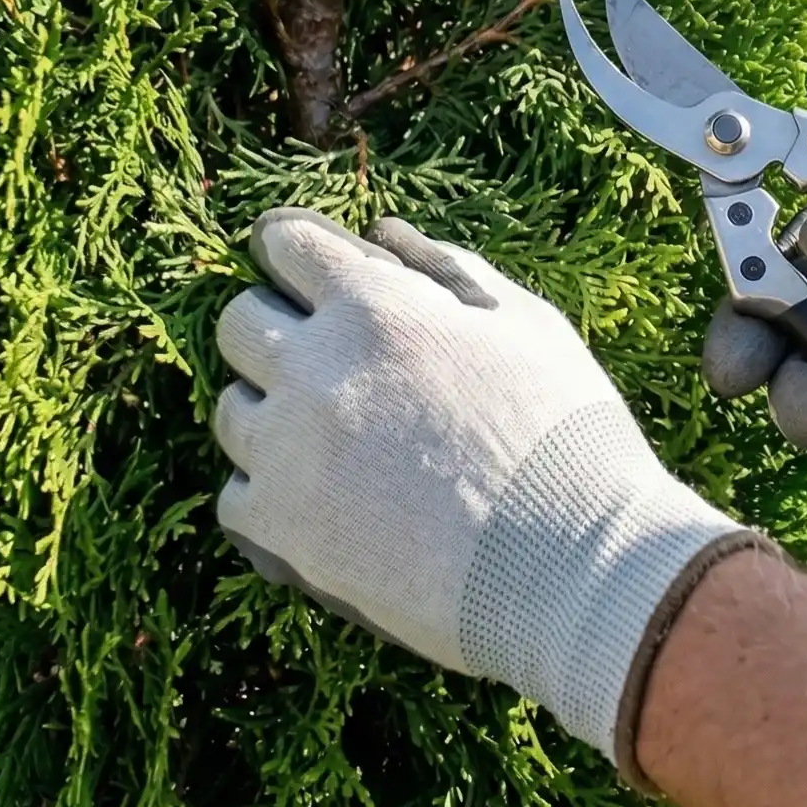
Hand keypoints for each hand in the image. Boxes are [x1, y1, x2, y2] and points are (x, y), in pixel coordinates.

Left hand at [213, 209, 756, 770]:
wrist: (575, 572)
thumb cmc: (568, 437)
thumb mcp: (527, 323)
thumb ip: (446, 267)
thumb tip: (381, 234)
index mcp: (375, 307)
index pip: (284, 243)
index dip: (293, 252)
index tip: (303, 272)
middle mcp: (314, 370)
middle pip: (238, 323)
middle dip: (275, 329)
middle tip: (323, 361)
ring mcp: (288, 453)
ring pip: (230, 410)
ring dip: (270, 414)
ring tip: (333, 443)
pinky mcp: (281, 531)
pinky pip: (235, 497)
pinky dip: (269, 497)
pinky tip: (323, 505)